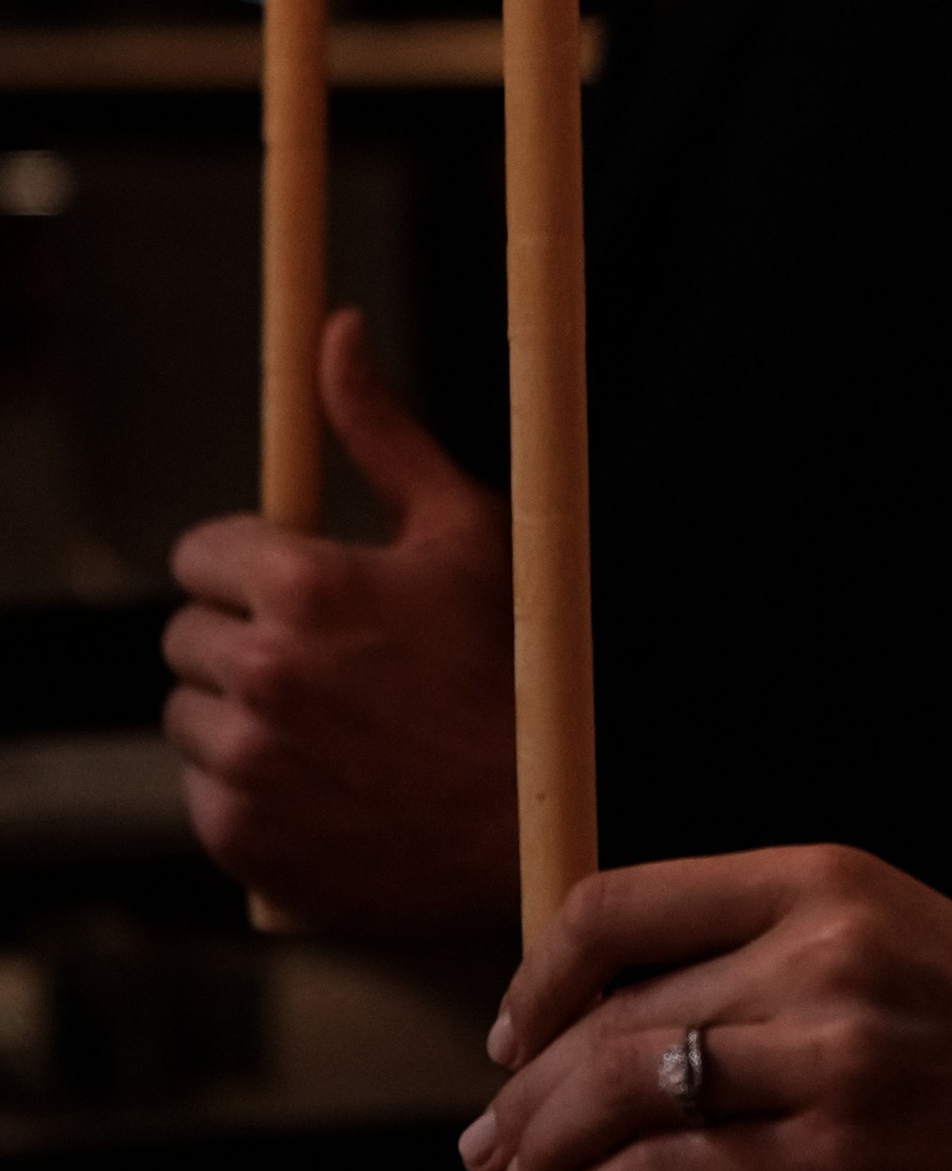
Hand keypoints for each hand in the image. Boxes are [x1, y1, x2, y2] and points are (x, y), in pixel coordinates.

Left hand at [163, 309, 518, 931]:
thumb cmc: (518, 663)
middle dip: (243, 640)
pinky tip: (329, 783)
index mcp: (302, 586)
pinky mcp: (240, 841)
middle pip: (187, 638)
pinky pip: (205, 795)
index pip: (200, 556)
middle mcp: (259, 674)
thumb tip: (334, 329)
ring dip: (241, 717)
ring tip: (334, 726)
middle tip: (327, 663)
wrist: (544, 821)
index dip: (248, 568)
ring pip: (191, 719)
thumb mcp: (464, 530)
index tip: (293, 590)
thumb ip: (380, 429)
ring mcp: (245, 765)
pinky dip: (250, 791)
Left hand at [460, 845, 951, 1170]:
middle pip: (609, 1009)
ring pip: (624, 1090)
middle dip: (525, 1083)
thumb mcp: (886, 937)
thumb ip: (764, 953)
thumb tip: (617, 1017)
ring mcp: (829, 1056)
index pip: (621, 903)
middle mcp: (819, 952)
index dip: (542, 972)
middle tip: (489, 1136)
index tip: (512, 1029)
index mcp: (824, 878)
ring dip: (546, 1147)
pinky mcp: (839, 1159)